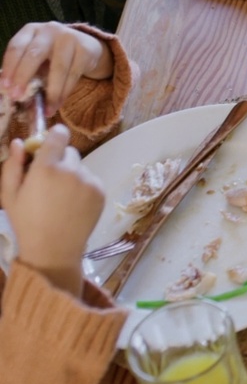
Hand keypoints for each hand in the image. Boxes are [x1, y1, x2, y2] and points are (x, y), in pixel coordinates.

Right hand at [0, 125, 104, 296]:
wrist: (54, 249)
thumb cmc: (26, 222)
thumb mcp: (9, 194)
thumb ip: (12, 165)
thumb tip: (18, 142)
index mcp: (46, 167)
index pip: (58, 135)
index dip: (54, 136)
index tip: (49, 143)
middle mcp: (71, 170)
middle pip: (69, 152)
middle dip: (59, 160)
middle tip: (48, 181)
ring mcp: (89, 180)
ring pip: (80, 167)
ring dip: (71, 174)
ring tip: (60, 197)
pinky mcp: (100, 191)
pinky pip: (91, 180)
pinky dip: (83, 187)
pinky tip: (72, 204)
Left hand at [1, 22, 112, 115]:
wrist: (86, 46)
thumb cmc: (52, 55)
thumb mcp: (35, 57)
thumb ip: (22, 70)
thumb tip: (7, 94)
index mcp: (31, 31)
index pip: (16, 47)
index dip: (10, 67)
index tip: (5, 87)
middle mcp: (50, 30)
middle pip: (35, 54)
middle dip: (24, 77)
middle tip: (18, 97)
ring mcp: (70, 38)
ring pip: (58, 68)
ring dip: (50, 92)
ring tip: (44, 109)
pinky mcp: (86, 50)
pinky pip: (73, 75)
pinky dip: (65, 92)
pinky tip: (58, 104)